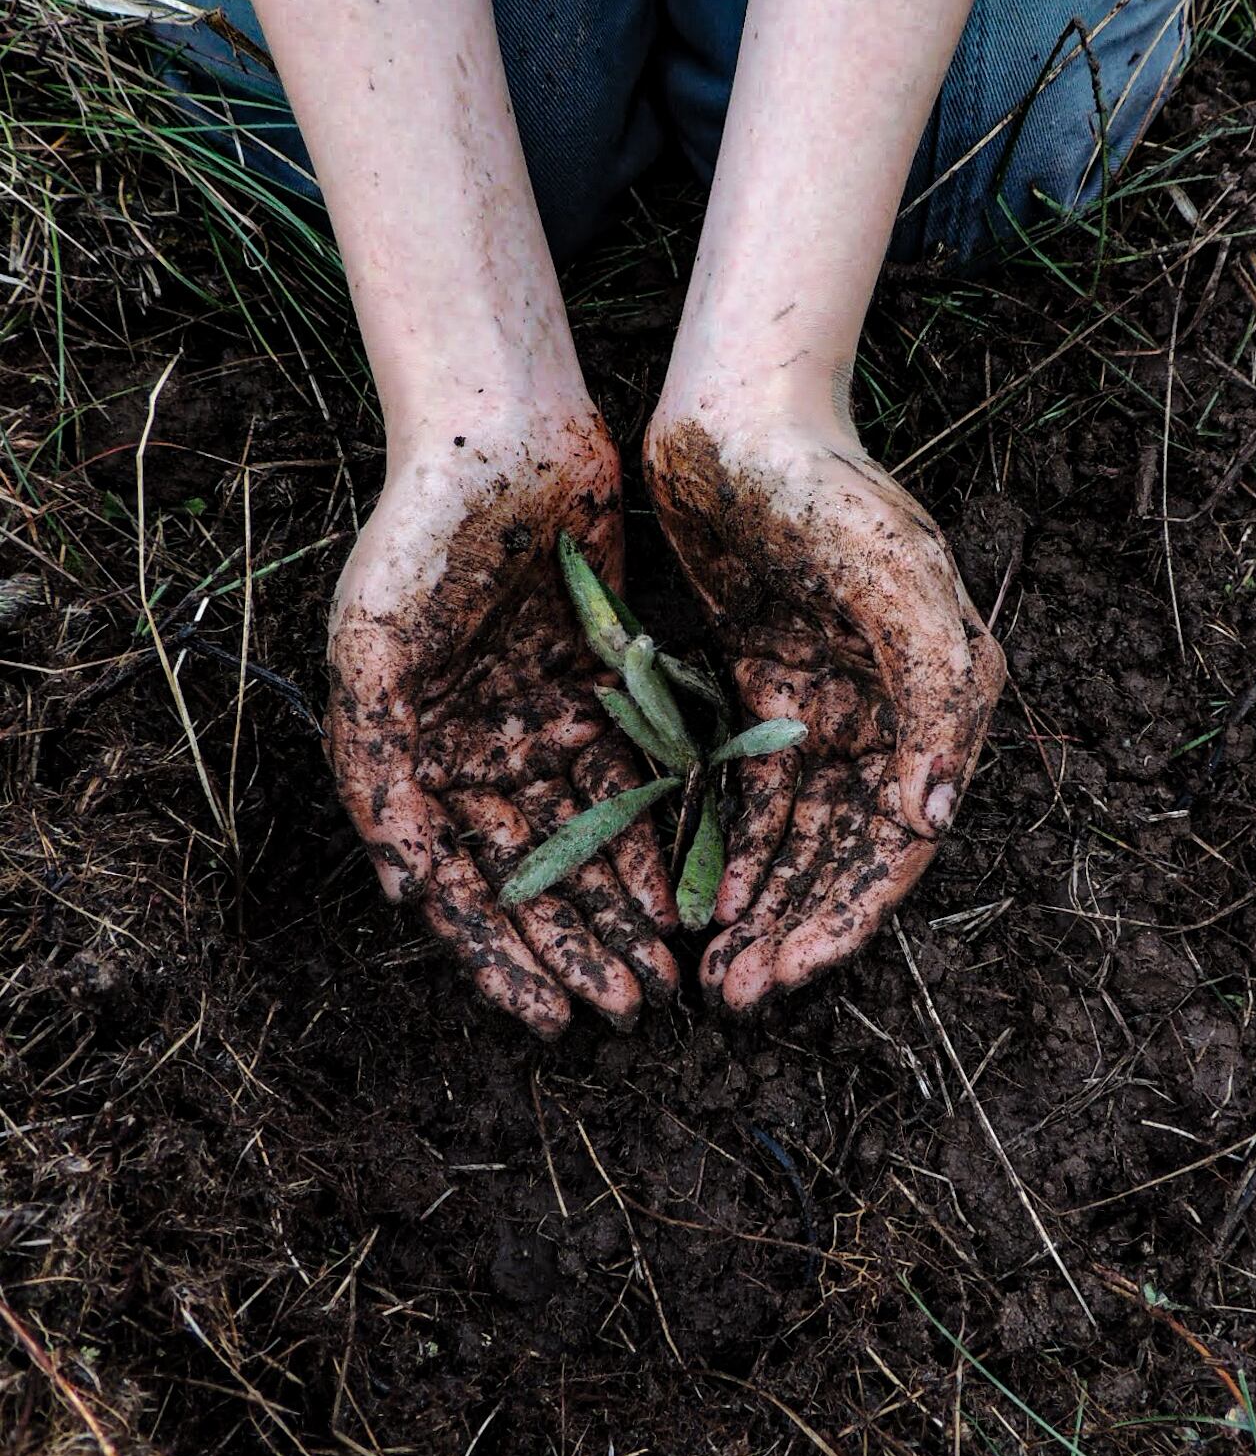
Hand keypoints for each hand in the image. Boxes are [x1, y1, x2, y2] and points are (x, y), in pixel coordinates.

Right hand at [327, 407, 677, 1037]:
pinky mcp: (595, 683)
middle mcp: (470, 749)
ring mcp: (533, 718)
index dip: (500, 958)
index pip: (456, 885)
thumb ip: (381, 780)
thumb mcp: (372, 659)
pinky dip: (654, 828)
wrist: (501, 437)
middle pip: (529, 872)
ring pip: (586, 834)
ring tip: (663, 967)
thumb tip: (409, 894)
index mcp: (406, 757)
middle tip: (629, 1008)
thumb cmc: (420, 542)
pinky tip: (683, 881)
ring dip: (620, 902)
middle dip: (577, 946)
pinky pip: (631, 773)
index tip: (548, 1018)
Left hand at [645, 409, 1004, 1011]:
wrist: (744, 416)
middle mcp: (891, 711)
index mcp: (942, 695)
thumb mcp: (897, 582)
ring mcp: (826, 702)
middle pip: (846, 848)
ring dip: (763, 901)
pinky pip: (751, 787)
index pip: (900, 834)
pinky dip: (733, 842)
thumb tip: (936, 816)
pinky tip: (703, 893)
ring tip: (717, 969)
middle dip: (797, 924)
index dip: (849, 910)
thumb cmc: (830, 490)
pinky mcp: (764, 686)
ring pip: (796, 832)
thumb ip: (931, 697)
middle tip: (738, 992)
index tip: (790, 969)